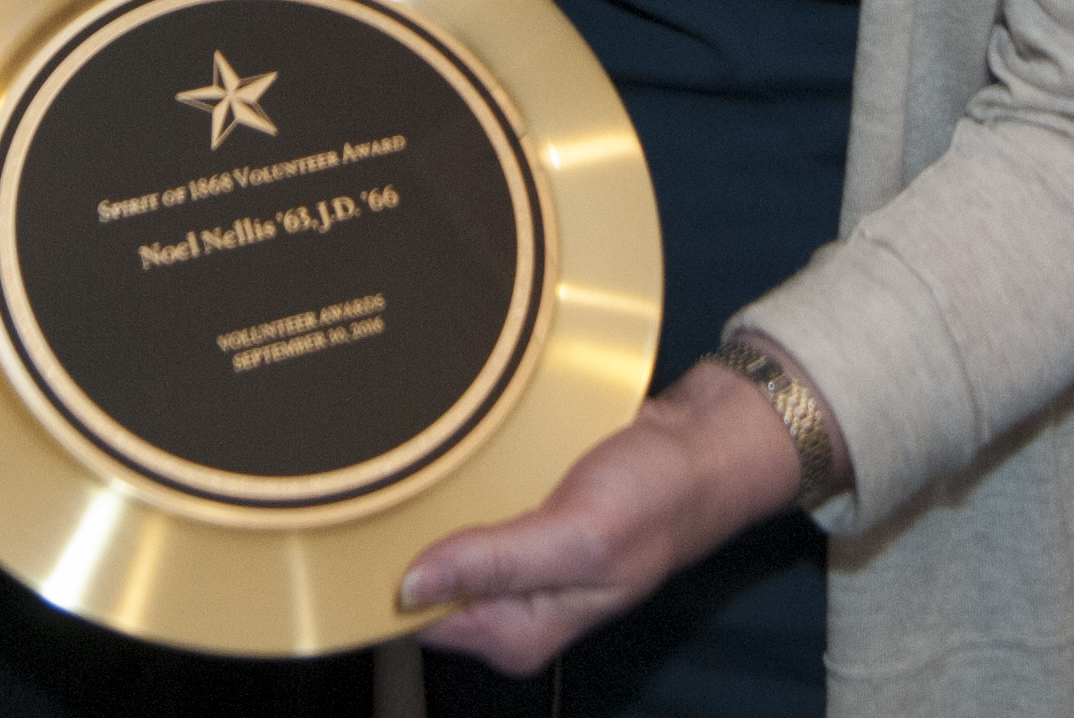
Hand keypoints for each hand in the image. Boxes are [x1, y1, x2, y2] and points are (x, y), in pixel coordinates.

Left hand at [400, 352, 823, 676]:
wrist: (702, 441)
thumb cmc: (660, 497)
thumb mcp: (578, 536)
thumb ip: (495, 563)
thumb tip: (409, 586)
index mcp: (520, 633)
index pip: (420, 621)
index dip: (389, 578)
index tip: (371, 528)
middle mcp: (512, 604)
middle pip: (421, 580)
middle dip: (406, 537)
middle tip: (399, 481)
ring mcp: (515, 559)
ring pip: (438, 536)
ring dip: (429, 501)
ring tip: (428, 458)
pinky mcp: (521, 515)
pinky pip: (465, 502)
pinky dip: (457, 477)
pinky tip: (457, 454)